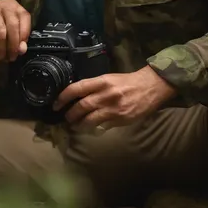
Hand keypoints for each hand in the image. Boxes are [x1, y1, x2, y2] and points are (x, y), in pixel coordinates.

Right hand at [0, 0, 30, 63]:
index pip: (24, 17)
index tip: (21, 49)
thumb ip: (20, 37)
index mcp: (10, 4)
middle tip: (12, 57)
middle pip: (12, 27)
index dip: (24, 35)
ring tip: (2, 58)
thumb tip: (22, 49)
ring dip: (3, 51)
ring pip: (0, 36)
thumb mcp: (11, 29)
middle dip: (14, 46)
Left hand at [54, 65, 176, 130]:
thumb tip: (77, 97)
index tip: (56, 104)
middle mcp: (106, 94)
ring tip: (75, 125)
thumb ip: (95, 87)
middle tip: (66, 118)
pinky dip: (94, 128)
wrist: (151, 87)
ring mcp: (113, 108)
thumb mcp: (110, 78)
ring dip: (79, 124)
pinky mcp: (120, 119)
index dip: (63, 97)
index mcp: (102, 81)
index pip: (77, 88)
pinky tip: (91, 128)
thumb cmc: (128, 81)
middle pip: (81, 106)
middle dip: (70, 114)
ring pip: (90, 119)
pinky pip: (102, 126)